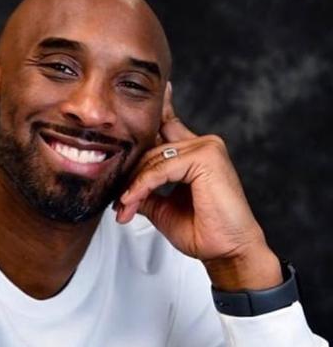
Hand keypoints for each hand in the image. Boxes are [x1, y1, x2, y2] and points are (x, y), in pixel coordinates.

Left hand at [116, 83, 281, 290]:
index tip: (147, 94)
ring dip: (133, 187)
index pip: (168, 126)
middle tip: (119, 205)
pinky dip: (142, 186)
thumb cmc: (204, 232)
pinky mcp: (206, 156)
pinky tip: (132, 200)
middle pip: (150, 148)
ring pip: (152, 159)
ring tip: (124, 209)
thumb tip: (121, 188)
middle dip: (130, 178)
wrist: (228, 252)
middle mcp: (203, 145)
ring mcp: (206, 147)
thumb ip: (145, 191)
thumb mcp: (163, 209)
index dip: (156, 111)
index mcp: (195, 154)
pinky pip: (160, 168)